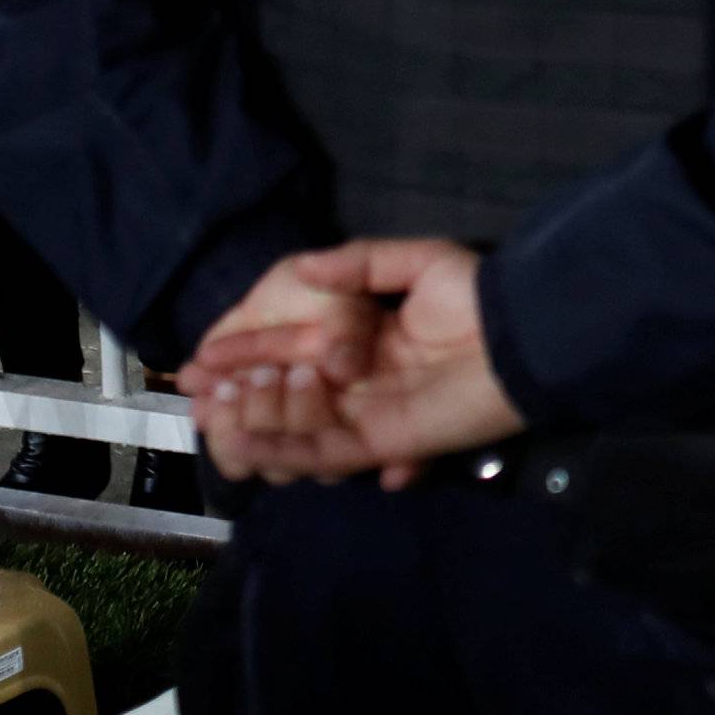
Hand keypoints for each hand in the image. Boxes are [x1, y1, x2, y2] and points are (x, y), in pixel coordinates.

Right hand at [182, 240, 523, 487]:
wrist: (521, 334)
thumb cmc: (474, 296)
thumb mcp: (416, 263)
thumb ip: (356, 265)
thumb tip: (301, 269)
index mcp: (364, 340)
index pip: (292, 348)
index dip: (246, 352)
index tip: (200, 357)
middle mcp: (360, 382)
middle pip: (286, 393)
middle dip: (238, 393)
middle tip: (193, 394)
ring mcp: (370, 414)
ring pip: (297, 425)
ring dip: (253, 420)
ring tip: (213, 411)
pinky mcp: (383, 441)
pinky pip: (325, 451)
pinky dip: (285, 449)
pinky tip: (248, 443)